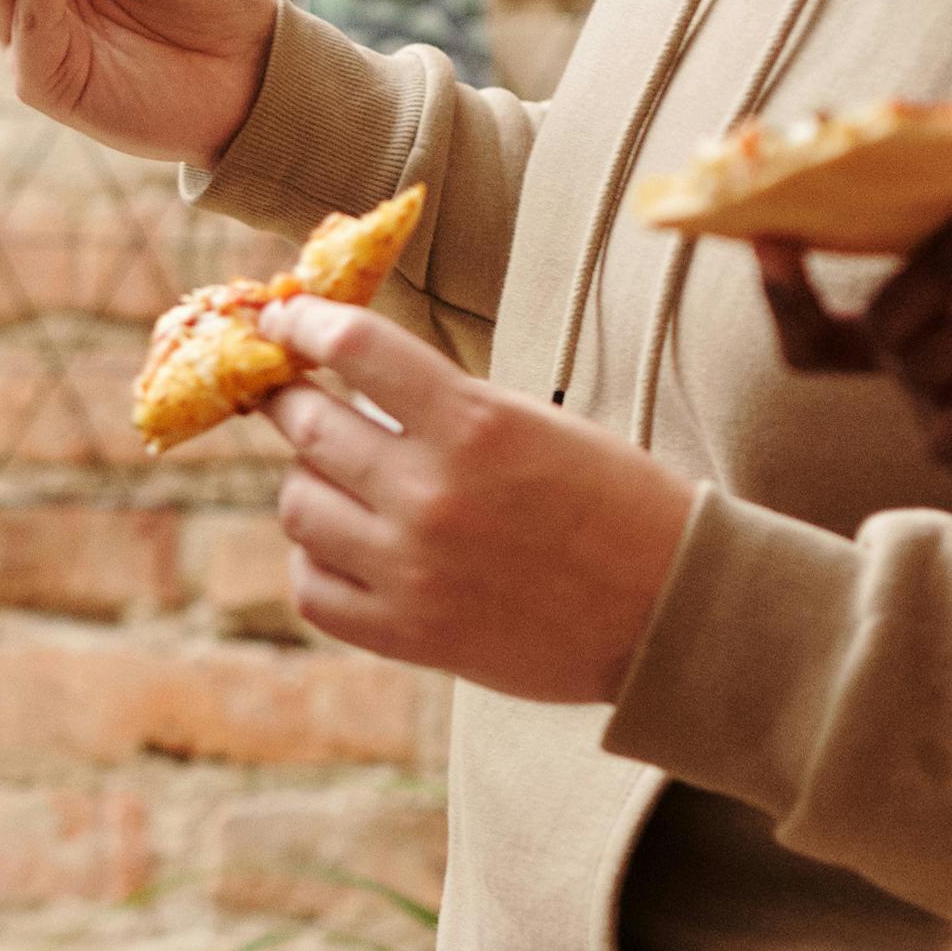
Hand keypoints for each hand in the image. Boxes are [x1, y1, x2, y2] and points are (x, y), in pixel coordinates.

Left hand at [255, 297, 697, 708]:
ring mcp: (411, 568)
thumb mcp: (539, 424)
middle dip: (290, 399)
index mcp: (475, 424)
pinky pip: (312, 587)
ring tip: (337, 480)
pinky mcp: (406, 633)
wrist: (670, 610)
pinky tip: (343, 547)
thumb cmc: (619, 506)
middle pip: (308, 426)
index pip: (353, 346)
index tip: (281, 317)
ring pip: (298, 506)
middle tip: (287, 392)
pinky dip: (315, 560)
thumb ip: (446, 405)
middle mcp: (432, 493)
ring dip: (307, 483)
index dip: (302, 322)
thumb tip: (354, 381)